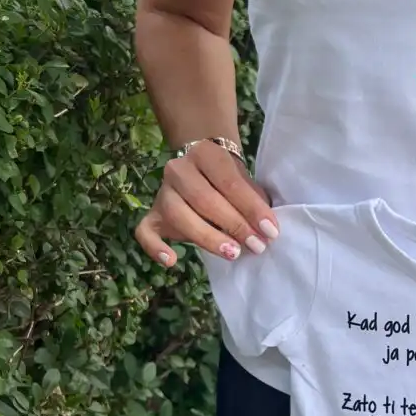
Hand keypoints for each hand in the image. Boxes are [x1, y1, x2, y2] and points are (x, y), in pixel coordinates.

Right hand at [134, 141, 278, 268]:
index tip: (270, 231)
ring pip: (178, 215)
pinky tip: (172, 261)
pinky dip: (155, 247)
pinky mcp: (151, 214)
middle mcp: (178, 169)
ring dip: (207, 238)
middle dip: (234, 225)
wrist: (201, 169)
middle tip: (256, 246)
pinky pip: (145, 231)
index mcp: (205, 153)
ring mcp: (162, 192)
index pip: (229, 182)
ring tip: (232, 253)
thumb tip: (266, 232)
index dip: (251, 208)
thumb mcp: (245, 182)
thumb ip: (254, 202)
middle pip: (204, 200)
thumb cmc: (228, 180)